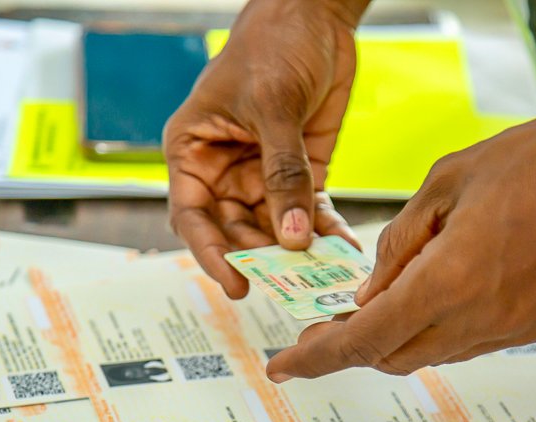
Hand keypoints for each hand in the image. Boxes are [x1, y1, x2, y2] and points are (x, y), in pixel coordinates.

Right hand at [164, 0, 368, 297]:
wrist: (314, 17)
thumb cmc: (271, 46)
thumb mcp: (273, 107)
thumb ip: (283, 172)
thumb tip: (293, 235)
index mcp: (193, 153)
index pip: (193, 216)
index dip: (211, 253)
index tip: (236, 282)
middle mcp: (223, 173)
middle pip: (235, 231)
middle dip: (262, 256)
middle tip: (289, 281)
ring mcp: (262, 176)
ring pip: (274, 229)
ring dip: (297, 251)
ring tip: (322, 274)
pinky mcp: (301, 175)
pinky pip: (310, 213)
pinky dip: (325, 232)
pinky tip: (342, 249)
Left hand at [266, 68, 535, 380]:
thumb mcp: (449, 180)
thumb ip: (399, 243)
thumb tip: (368, 294)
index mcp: (448, 282)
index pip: (364, 339)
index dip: (316, 358)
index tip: (282, 366)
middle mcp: (477, 321)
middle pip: (391, 356)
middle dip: (349, 346)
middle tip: (322, 323)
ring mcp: (508, 332)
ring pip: (427, 354)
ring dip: (391, 337)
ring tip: (374, 302)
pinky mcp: (532, 329)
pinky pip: (464, 342)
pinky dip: (432, 328)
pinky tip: (430, 292)